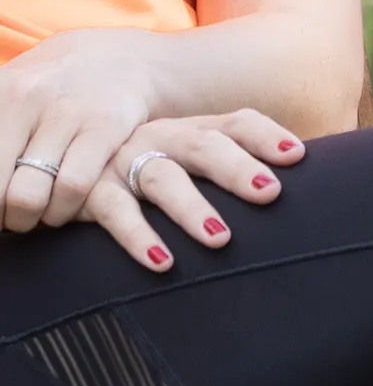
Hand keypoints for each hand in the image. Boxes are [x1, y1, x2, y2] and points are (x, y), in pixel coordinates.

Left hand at [0, 30, 159, 233]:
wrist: (128, 57)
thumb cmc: (56, 87)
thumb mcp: (13, 92)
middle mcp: (26, 97)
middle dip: (1, 216)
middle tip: (10, 217)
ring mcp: (67, 110)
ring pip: (29, 196)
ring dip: (29, 219)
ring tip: (36, 214)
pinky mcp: (106, 125)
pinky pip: (72, 187)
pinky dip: (63, 209)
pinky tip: (65, 204)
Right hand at [77, 111, 307, 269]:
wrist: (61, 168)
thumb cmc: (141, 174)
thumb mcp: (182, 163)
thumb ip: (226, 171)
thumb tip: (283, 194)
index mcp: (190, 130)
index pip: (235, 123)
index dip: (267, 136)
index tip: (298, 156)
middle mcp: (161, 138)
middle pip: (205, 146)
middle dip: (239, 169)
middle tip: (271, 193)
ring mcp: (125, 161)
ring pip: (164, 179)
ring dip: (193, 208)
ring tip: (221, 238)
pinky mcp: (90, 190)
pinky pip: (115, 212)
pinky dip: (139, 237)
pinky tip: (162, 262)